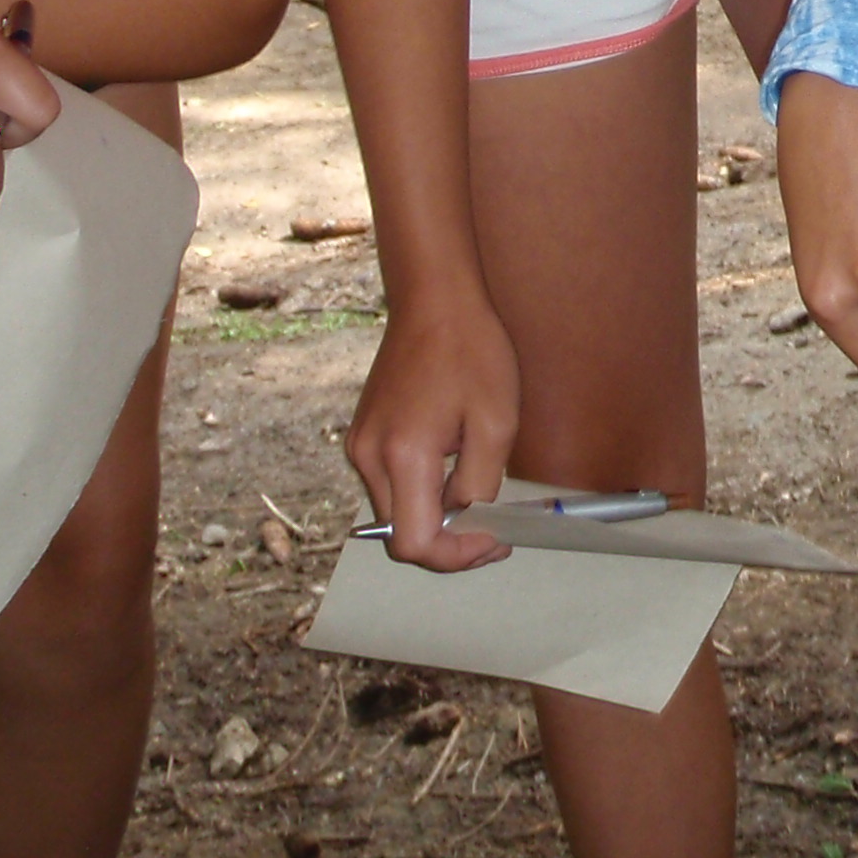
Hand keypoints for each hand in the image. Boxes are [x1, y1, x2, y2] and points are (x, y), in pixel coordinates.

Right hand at [343, 290, 518, 571]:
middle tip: (494, 528)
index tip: (494, 541)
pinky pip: (390, 485)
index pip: (416, 544)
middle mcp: (370, 457)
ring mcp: (361, 446)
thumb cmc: (469, 350)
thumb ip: (481, 484)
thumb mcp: (496, 422)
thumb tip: (470, 521)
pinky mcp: (363, 436)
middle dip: (449, 541)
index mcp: (403, 455)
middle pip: (401, 536)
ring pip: (396, 513)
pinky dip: (421, 492)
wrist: (433, 301)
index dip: (457, 556)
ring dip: (435, 516)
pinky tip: (454, 468)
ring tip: (478, 491)